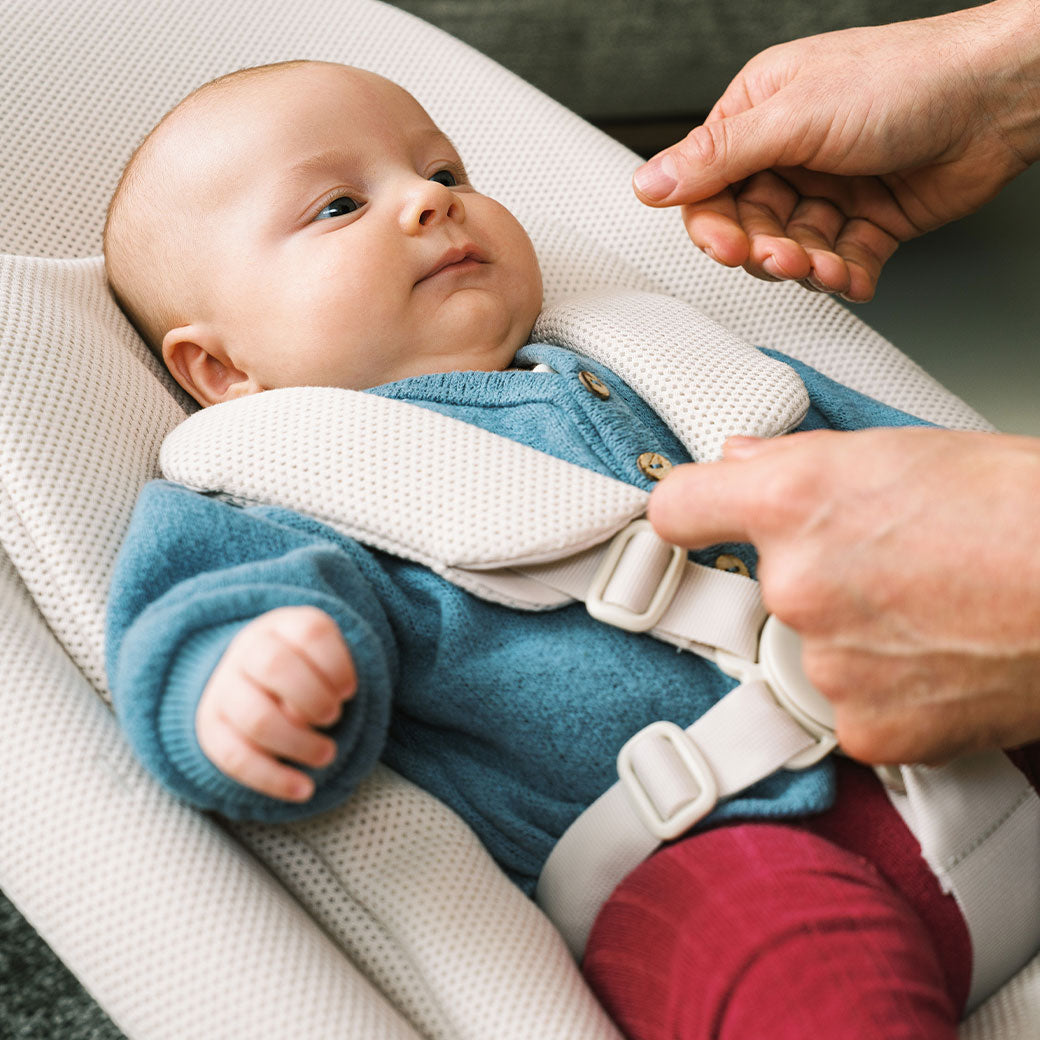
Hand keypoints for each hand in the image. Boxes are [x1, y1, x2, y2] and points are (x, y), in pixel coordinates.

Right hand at [196, 606, 356, 800]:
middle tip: (333, 717)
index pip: (312, 632)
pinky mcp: (211, 728)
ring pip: (258, 719)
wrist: (252, 676)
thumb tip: (299, 718)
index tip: (349, 690)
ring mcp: (224, 688)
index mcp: (283, 625)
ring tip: (327, 754)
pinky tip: (304, 789)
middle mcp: (247, 650)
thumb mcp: (323, 655)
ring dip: (300, 743)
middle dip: (315, 698)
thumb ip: (327, 671)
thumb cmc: (306, 668)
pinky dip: (274, 779)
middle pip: (277, 667)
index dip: (338, 665)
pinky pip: (236, 758)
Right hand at [634, 1, 1039, 299]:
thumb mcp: (795, 115)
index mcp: (759, 114)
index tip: (726, 247)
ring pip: (792, 250)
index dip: (712, 225)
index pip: (710, 186)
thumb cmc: (907, 80)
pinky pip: (838, 262)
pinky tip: (855, 273)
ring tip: (828, 263)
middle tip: (784, 257)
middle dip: (766, 249)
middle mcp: (789, 153)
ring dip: (807, 266)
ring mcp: (828, 189)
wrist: (998, 98)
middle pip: (749, 226)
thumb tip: (649, 183)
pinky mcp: (866, 221)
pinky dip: (845, 276)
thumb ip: (718, 157)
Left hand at [647, 428, 1039, 762]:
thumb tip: (741, 462)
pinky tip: (939, 662)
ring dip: (851, 636)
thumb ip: (799, 459)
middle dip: (807, 577)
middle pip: (757, 583)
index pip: (679, 508)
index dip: (693, 512)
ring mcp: (826, 662)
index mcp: (794, 500)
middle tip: (884, 567)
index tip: (701, 522)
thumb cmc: (1024, 510)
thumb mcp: (904, 450)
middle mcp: (795, 584)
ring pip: (808, 648)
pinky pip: (847, 706)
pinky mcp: (865, 727)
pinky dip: (884, 691)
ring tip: (930, 613)